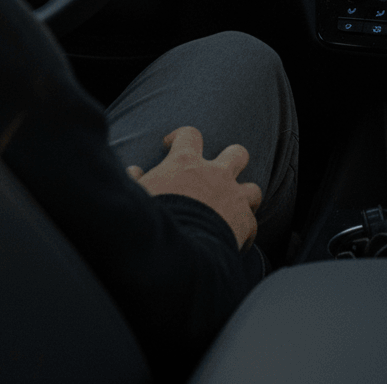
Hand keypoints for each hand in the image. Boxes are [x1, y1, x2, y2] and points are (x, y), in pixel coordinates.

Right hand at [126, 126, 261, 249]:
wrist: (175, 250)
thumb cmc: (149, 220)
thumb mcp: (134, 195)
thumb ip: (134, 180)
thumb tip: (134, 170)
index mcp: (185, 163)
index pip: (189, 135)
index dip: (181, 137)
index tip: (171, 144)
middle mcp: (215, 174)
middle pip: (237, 154)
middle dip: (232, 162)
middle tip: (220, 175)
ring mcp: (233, 196)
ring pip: (253, 189)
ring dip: (244, 199)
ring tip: (233, 211)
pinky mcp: (244, 221)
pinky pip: (252, 224)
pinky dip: (244, 232)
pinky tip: (236, 243)